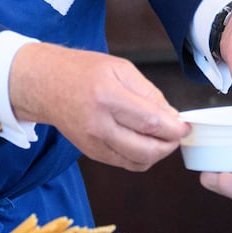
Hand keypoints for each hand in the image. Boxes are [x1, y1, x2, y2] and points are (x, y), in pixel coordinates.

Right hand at [7, 43, 187, 170]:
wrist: (45, 85)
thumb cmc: (83, 71)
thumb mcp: (121, 68)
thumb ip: (149, 94)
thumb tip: (172, 117)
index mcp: (108, 97)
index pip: (151, 123)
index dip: (175, 128)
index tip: (185, 126)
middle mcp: (99, 125)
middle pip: (146, 150)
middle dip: (170, 145)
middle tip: (177, 133)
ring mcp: (94, 143)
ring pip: (138, 162)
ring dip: (157, 153)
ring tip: (161, 137)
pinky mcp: (92, 153)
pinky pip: (125, 164)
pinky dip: (141, 157)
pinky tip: (145, 142)